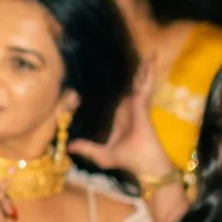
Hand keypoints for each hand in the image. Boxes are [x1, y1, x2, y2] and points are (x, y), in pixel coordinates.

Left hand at [68, 49, 175, 184]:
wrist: (144, 166)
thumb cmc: (128, 161)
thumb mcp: (101, 155)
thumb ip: (86, 149)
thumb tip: (69, 147)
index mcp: (123, 117)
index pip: (123, 97)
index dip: (123, 85)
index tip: (122, 74)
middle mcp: (132, 109)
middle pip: (134, 85)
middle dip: (138, 72)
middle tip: (144, 56)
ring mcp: (138, 107)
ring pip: (141, 83)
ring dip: (145, 69)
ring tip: (151, 54)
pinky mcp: (142, 106)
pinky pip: (144, 86)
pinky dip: (148, 75)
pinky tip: (151, 63)